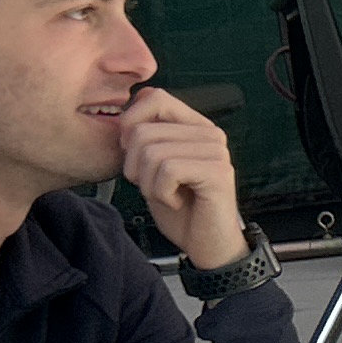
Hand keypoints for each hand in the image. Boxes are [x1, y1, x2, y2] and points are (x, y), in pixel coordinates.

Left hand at [115, 87, 246, 271]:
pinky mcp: (218, 172)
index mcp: (194, 125)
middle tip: (152, 185)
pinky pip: (168, 170)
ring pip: (151, 152)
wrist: (207, 246)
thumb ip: (144, 141)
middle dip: (133, 165)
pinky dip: (161, 193)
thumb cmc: (181, 210)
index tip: (133, 154)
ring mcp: (216, 151)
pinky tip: (176, 202)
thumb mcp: (153, 170)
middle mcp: (208, 132)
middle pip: (143, 130)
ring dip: (148, 184)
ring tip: (166, 195)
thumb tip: (123, 119)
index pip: (153, 96)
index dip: (130, 122)